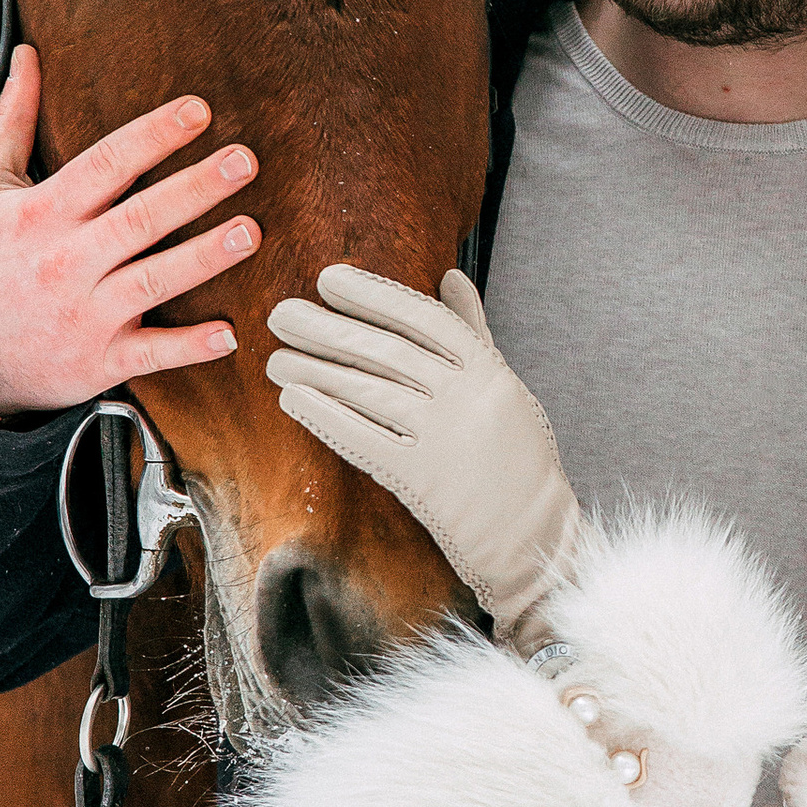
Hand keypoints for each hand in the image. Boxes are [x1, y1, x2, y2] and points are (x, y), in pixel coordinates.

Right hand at [0, 45, 259, 419]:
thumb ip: (11, 121)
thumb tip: (26, 56)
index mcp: (42, 213)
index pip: (105, 165)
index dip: (153, 136)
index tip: (199, 110)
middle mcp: (67, 260)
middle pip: (140, 218)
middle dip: (195, 189)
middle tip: (244, 160)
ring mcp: (86, 313)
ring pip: (153, 280)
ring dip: (205, 257)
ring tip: (250, 230)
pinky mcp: (100, 360)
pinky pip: (151, 353)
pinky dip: (190, 347)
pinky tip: (230, 332)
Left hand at [268, 267, 577, 643]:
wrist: (530, 531)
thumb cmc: (515, 454)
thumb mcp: (503, 383)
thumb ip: (473, 329)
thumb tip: (449, 275)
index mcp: (486, 370)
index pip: (422, 319)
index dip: (373, 295)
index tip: (329, 280)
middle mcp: (465, 398)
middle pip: (386, 352)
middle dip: (328, 330)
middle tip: (281, 314)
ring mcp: (442, 438)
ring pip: (369, 392)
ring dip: (316, 371)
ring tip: (276, 358)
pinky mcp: (420, 479)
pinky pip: (363, 439)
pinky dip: (326, 416)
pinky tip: (293, 398)